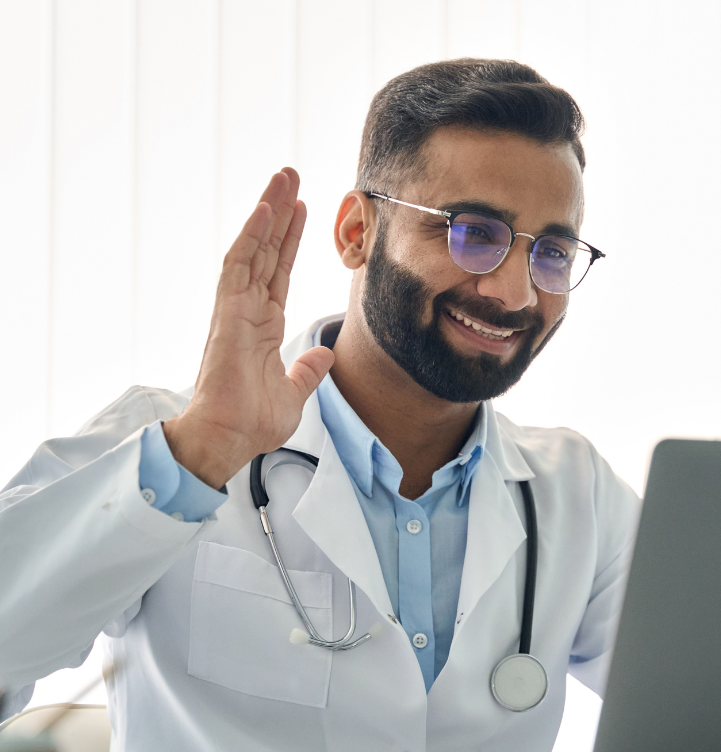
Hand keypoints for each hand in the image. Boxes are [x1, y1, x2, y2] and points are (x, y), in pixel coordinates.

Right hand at [163, 168, 334, 488]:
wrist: (229, 438)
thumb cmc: (252, 421)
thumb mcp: (293, 393)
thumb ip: (307, 372)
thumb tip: (323, 355)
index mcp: (263, 325)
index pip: (278, 271)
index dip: (290, 239)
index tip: (302, 208)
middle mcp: (248, 310)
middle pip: (265, 250)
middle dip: (279, 212)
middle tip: (290, 175)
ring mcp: (236, 308)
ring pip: (252, 248)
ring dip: (267, 212)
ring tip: (282, 178)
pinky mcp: (227, 313)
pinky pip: (239, 267)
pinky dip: (252, 237)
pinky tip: (266, 211)